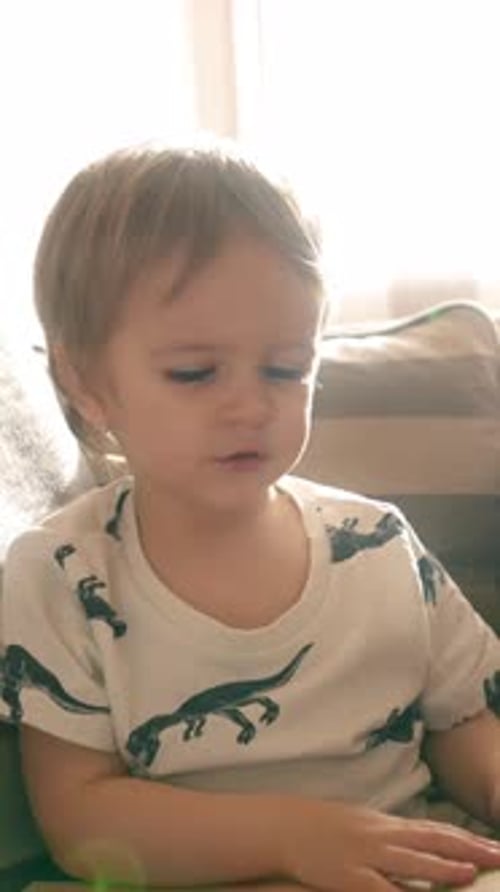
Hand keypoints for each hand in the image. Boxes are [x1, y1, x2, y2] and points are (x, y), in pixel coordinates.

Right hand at [279, 799, 499, 891]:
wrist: (286, 827)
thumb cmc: (326, 828)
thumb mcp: (364, 827)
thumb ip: (394, 837)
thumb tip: (425, 846)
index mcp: (387, 824)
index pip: (435, 830)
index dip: (466, 838)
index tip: (494, 844)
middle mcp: (382, 835)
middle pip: (432, 840)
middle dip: (468, 849)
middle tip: (499, 854)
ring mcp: (365, 855)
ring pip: (411, 861)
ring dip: (442, 867)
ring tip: (471, 871)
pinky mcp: (348, 877)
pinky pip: (379, 890)